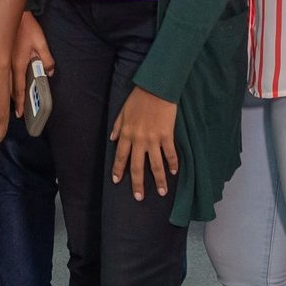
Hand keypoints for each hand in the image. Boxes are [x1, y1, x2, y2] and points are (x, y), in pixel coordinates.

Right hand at [11, 12, 52, 116]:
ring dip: (9, 94)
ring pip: (6, 83)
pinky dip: (7, 84)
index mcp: (19, 64)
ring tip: (12, 104)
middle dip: (14, 101)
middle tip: (15, 113)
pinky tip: (9, 87)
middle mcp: (9, 66)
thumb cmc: (28, 29)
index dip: (20, 101)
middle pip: (10, 88)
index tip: (19, 114)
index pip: (19, 88)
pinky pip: (5, 76)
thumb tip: (49, 72)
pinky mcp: (4, 58)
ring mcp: (5, 62)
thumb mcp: (41, 43)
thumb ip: (46, 59)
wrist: (14, 16)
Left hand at [110, 86, 178, 200]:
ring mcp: (153, 139)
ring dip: (158, 180)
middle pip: (137, 166)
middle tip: (138, 197)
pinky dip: (172, 164)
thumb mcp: (122, 112)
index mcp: (126, 134)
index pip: (120, 156)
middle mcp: (138, 140)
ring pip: (155, 165)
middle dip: (137, 184)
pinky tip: (174, 173)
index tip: (116, 181)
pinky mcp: (167, 135)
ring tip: (161, 192)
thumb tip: (112, 140)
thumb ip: (117, 127)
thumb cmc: (138, 98)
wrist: (156, 88)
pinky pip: (170, 154)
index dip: (118, 169)